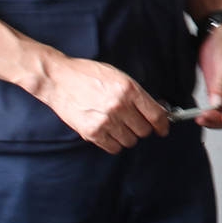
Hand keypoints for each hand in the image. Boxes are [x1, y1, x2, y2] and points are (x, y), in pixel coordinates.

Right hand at [38, 56, 167, 153]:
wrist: (58, 79)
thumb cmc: (87, 75)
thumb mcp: (117, 76)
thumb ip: (136, 94)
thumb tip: (156, 109)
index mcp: (128, 90)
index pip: (156, 115)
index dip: (163, 125)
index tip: (163, 128)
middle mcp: (119, 106)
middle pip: (144, 131)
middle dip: (142, 128)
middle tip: (134, 122)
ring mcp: (105, 121)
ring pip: (130, 141)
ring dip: (127, 135)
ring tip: (117, 125)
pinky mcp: (92, 132)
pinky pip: (114, 148)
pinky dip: (114, 142)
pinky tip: (109, 131)